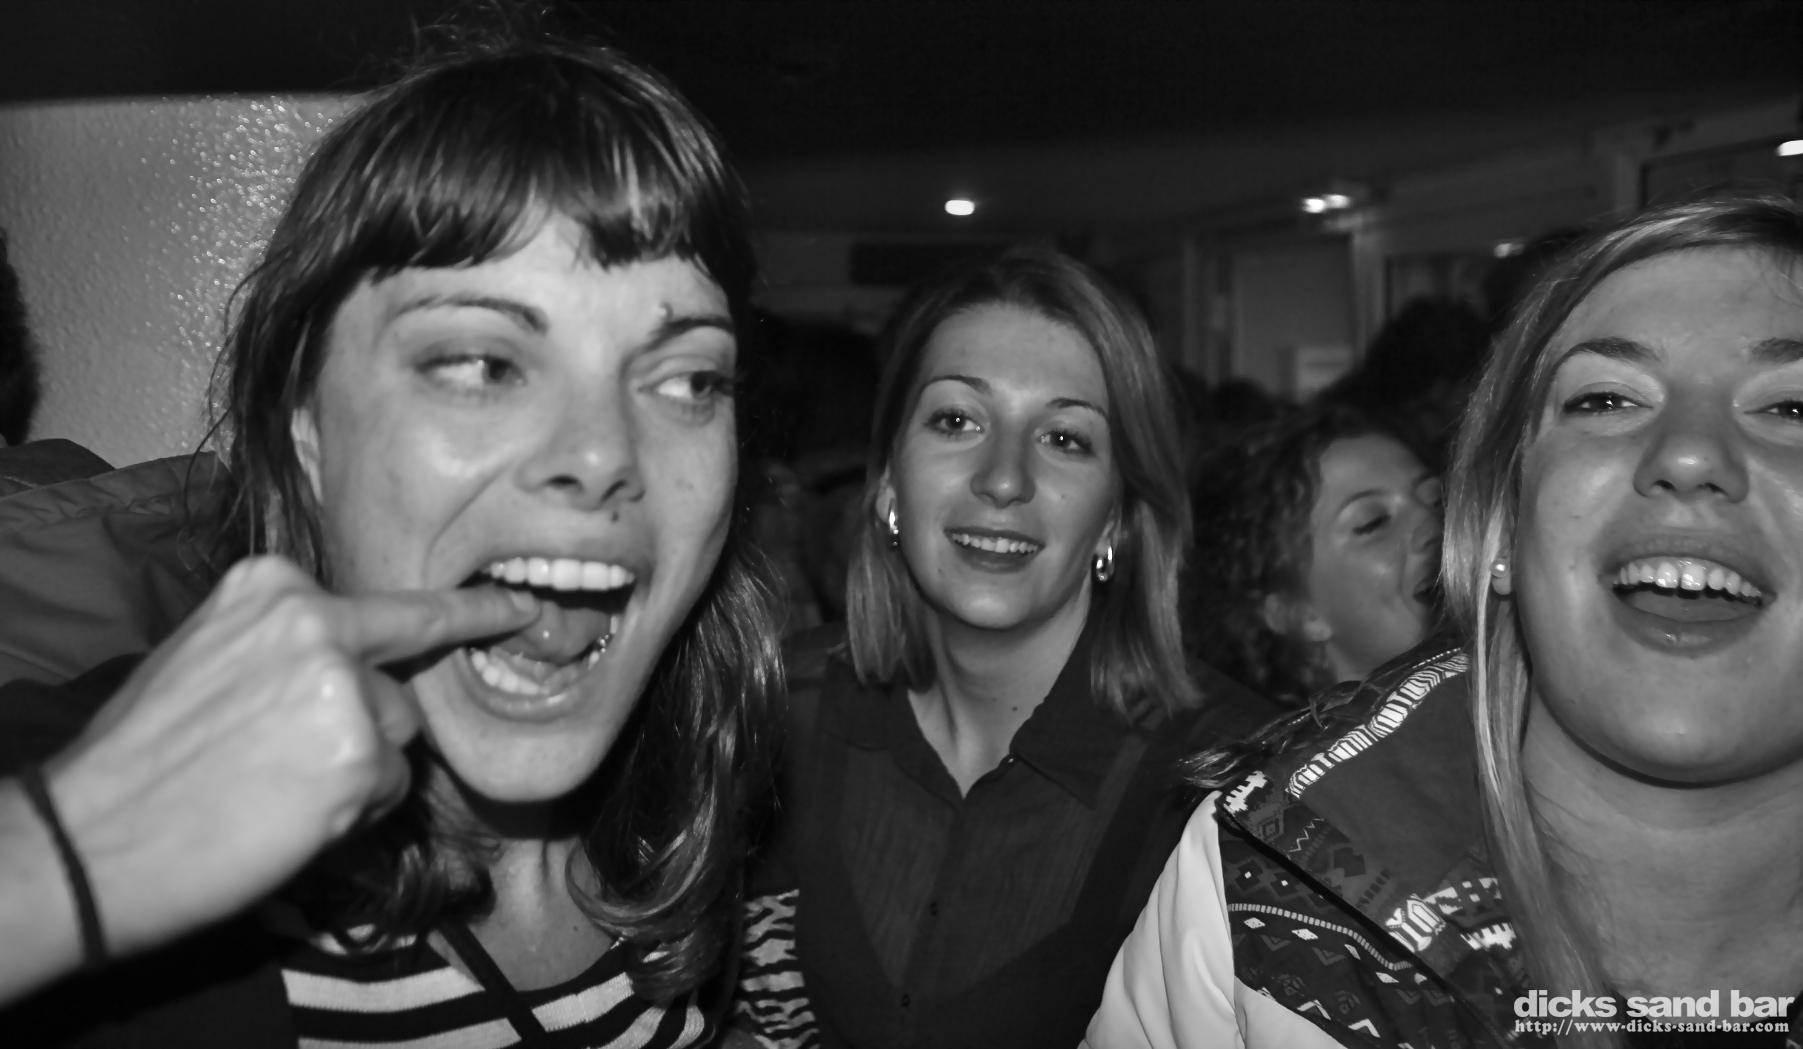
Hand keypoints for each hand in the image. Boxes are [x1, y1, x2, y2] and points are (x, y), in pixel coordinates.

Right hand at [42, 555, 535, 958]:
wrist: (91, 836)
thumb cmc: (143, 758)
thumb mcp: (206, 656)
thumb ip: (287, 643)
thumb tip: (360, 661)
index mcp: (275, 587)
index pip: (394, 603)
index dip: (466, 612)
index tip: (520, 606)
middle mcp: (317, 621)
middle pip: (395, 681)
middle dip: (362, 726)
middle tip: (285, 762)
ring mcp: (345, 684)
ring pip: (399, 736)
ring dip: (358, 771)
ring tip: (274, 787)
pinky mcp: (363, 752)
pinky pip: (394, 787)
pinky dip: (354, 811)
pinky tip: (288, 812)